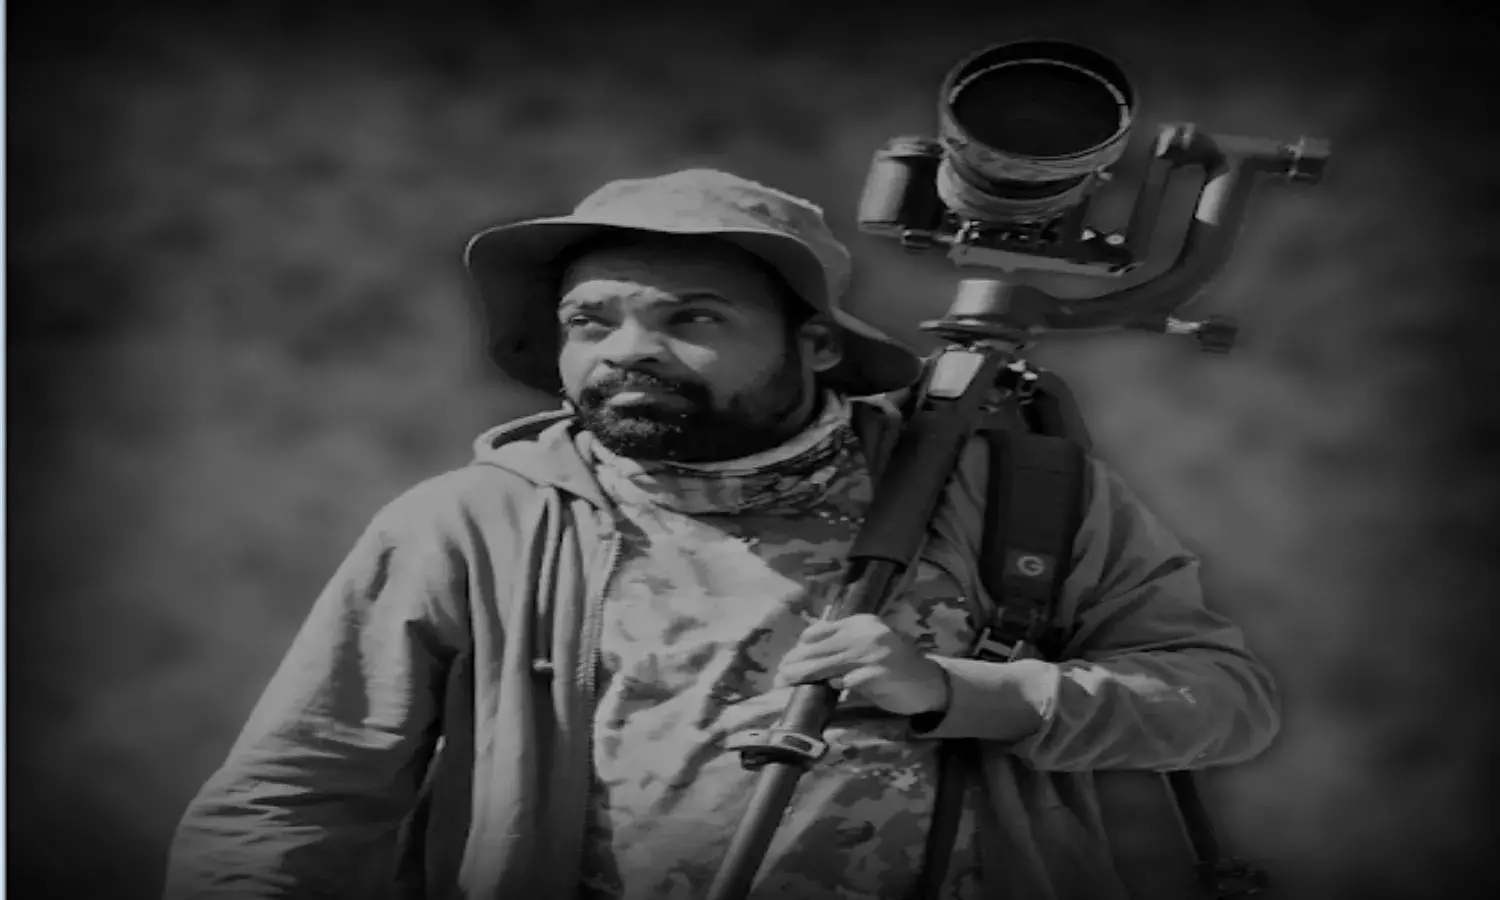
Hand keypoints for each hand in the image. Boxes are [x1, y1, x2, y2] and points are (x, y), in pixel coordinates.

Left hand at [772, 614, 950, 716]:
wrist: (928, 683)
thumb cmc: (892, 667)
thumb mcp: (866, 648)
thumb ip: (841, 648)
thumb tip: (802, 656)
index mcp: (861, 623)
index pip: (821, 631)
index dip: (800, 647)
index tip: (786, 660)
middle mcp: (866, 633)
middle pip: (821, 648)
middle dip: (796, 663)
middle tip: (779, 676)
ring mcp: (874, 652)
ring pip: (829, 664)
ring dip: (806, 675)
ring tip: (787, 683)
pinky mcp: (880, 673)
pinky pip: (850, 680)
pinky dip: (838, 685)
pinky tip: (829, 691)